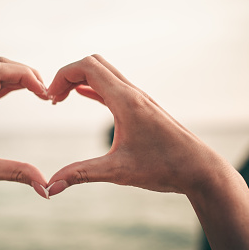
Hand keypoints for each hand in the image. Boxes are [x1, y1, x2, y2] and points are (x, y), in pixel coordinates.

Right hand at [46, 55, 231, 195]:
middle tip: (53, 99)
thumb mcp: (118, 172)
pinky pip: (112, 88)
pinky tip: (83, 96)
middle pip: (94, 63)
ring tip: (62, 99)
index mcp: (125, 100)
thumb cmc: (164, 167)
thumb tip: (51, 186)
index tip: (50, 99)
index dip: (62, 75)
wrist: (199, 169)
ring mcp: (138, 99)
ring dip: (80, 79)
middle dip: (68, 74)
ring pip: (104, 73)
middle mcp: (132, 93)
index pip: (87, 67)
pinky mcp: (141, 109)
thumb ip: (81, 175)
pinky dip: (93, 87)